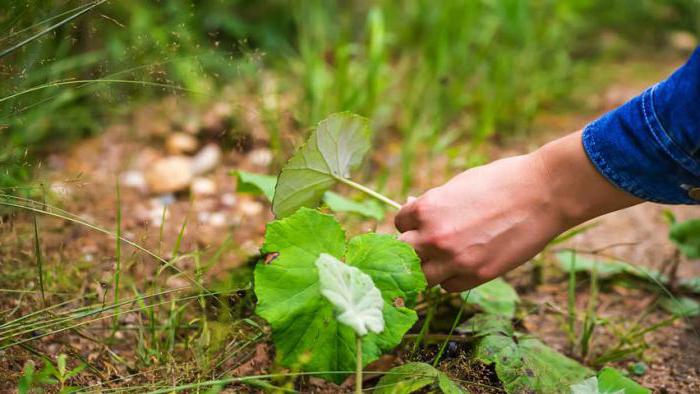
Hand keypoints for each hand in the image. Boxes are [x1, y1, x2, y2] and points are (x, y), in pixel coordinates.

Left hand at [395, 131, 641, 291]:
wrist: (543, 193)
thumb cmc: (502, 181)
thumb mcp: (459, 185)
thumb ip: (434, 203)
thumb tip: (412, 208)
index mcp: (426, 209)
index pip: (399, 223)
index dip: (410, 223)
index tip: (420, 223)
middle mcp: (434, 237)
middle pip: (403, 253)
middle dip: (412, 248)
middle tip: (425, 245)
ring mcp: (455, 259)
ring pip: (422, 277)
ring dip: (429, 268)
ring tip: (442, 258)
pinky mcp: (477, 275)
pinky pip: (448, 286)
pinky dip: (451, 278)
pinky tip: (462, 265)